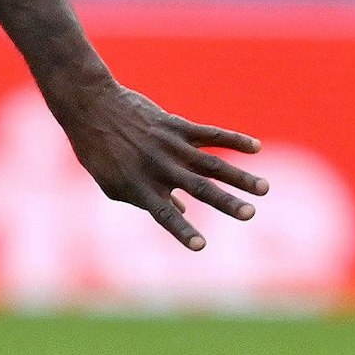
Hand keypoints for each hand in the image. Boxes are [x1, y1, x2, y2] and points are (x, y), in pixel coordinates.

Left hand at [52, 81, 268, 250]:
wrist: (91, 107)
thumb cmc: (98, 150)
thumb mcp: (112, 181)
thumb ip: (144, 199)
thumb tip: (181, 211)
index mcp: (139, 186)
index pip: (165, 215)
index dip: (182, 231)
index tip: (202, 247)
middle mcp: (158, 167)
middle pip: (198, 188)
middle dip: (225, 202)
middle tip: (251, 214)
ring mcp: (169, 145)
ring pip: (211, 163)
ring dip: (239, 176)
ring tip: (264, 189)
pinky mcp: (176, 126)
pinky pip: (210, 134)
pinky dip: (234, 139)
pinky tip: (256, 148)